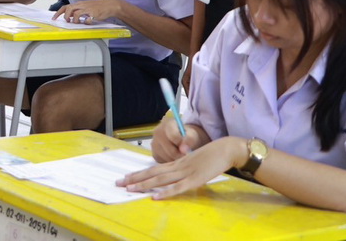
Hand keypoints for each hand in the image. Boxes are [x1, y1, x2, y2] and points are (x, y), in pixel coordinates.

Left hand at [53, 0, 120, 24]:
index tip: (54, 18)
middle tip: (67, 21)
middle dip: (65, 16)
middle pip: (69, 8)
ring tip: (77, 23)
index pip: (65, 6)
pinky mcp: (93, 13)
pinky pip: (87, 19)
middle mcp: (82, 5)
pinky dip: (86, 22)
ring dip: (74, 20)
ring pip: (76, 13)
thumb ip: (78, 10)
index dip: (58, 13)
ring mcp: (87, 9)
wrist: (109, 5)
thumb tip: (70, 16)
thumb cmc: (98, 6)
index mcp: (79, 4)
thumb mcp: (85, 6)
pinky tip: (88, 23)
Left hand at [117, 136, 244, 198]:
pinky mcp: (194, 179)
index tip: (127, 177)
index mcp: (177, 162)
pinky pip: (177, 187)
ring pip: (160, 179)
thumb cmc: (211, 155)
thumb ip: (184, 167)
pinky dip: (165, 192)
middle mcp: (177, 166)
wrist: (225, 149)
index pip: (154, 168)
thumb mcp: (194, 160)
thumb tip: (176, 175)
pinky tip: (155, 196)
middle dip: (135, 179)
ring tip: (130, 189)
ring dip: (144, 185)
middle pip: (152, 173)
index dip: (140, 173)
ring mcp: (185, 172)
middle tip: (119, 183)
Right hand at [151, 116, 208, 162]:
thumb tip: (184, 150)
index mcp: (168, 123)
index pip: (174, 136)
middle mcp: (157, 131)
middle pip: (169, 150)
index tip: (187, 149)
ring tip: (180, 155)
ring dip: (174, 160)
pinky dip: (169, 162)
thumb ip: (190, 139)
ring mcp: (154, 143)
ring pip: (166, 157)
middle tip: (185, 155)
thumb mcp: (192, 134)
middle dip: (179, 155)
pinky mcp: (154, 153)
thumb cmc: (187, 135)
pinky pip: (162, 161)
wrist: (182, 138)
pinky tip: (173, 157)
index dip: (182, 145)